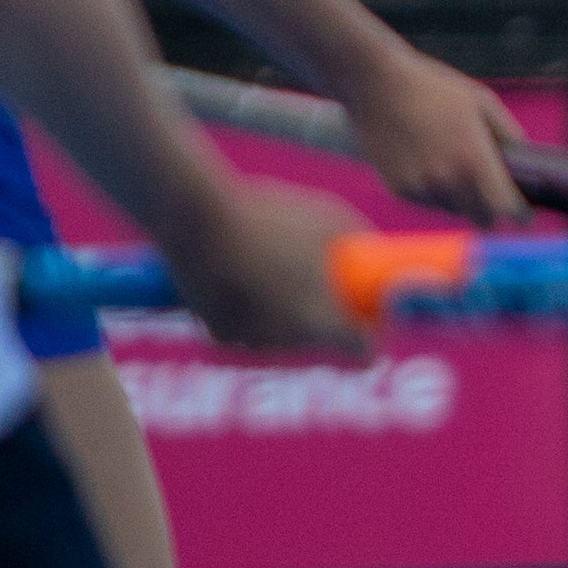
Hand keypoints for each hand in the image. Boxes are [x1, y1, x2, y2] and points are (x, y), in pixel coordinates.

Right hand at [165, 174, 368, 357]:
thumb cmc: (269, 216)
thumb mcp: (329, 219)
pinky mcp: (218, 334)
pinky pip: (251, 332)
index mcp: (322, 322)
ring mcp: (250, 341)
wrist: (192, 218)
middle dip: (330, 322)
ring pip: (286, 340)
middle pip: (324, 344)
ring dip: (293, 321)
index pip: (365, 351)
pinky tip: (255, 285)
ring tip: (288, 280)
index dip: (374, 334)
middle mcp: (287, 342)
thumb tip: (375, 249)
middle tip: (330, 289)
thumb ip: (357, 241)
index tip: (373, 313)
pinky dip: (257, 316)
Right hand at [338, 50, 523, 229]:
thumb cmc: (433, 89)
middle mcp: (448, 181)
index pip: (506, 208)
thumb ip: (507, 134)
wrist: (375, 85)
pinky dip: (434, 193)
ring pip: (452, 210)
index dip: (519, 213)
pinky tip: (432, 168)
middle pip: (481, 218)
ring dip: (460, 201)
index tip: (525, 212)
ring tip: (458, 172)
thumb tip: (524, 157)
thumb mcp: (482, 103)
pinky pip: (427, 202)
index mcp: (474, 161)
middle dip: (492, 211)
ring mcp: (420, 188)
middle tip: (496, 198)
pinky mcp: (397, 189)